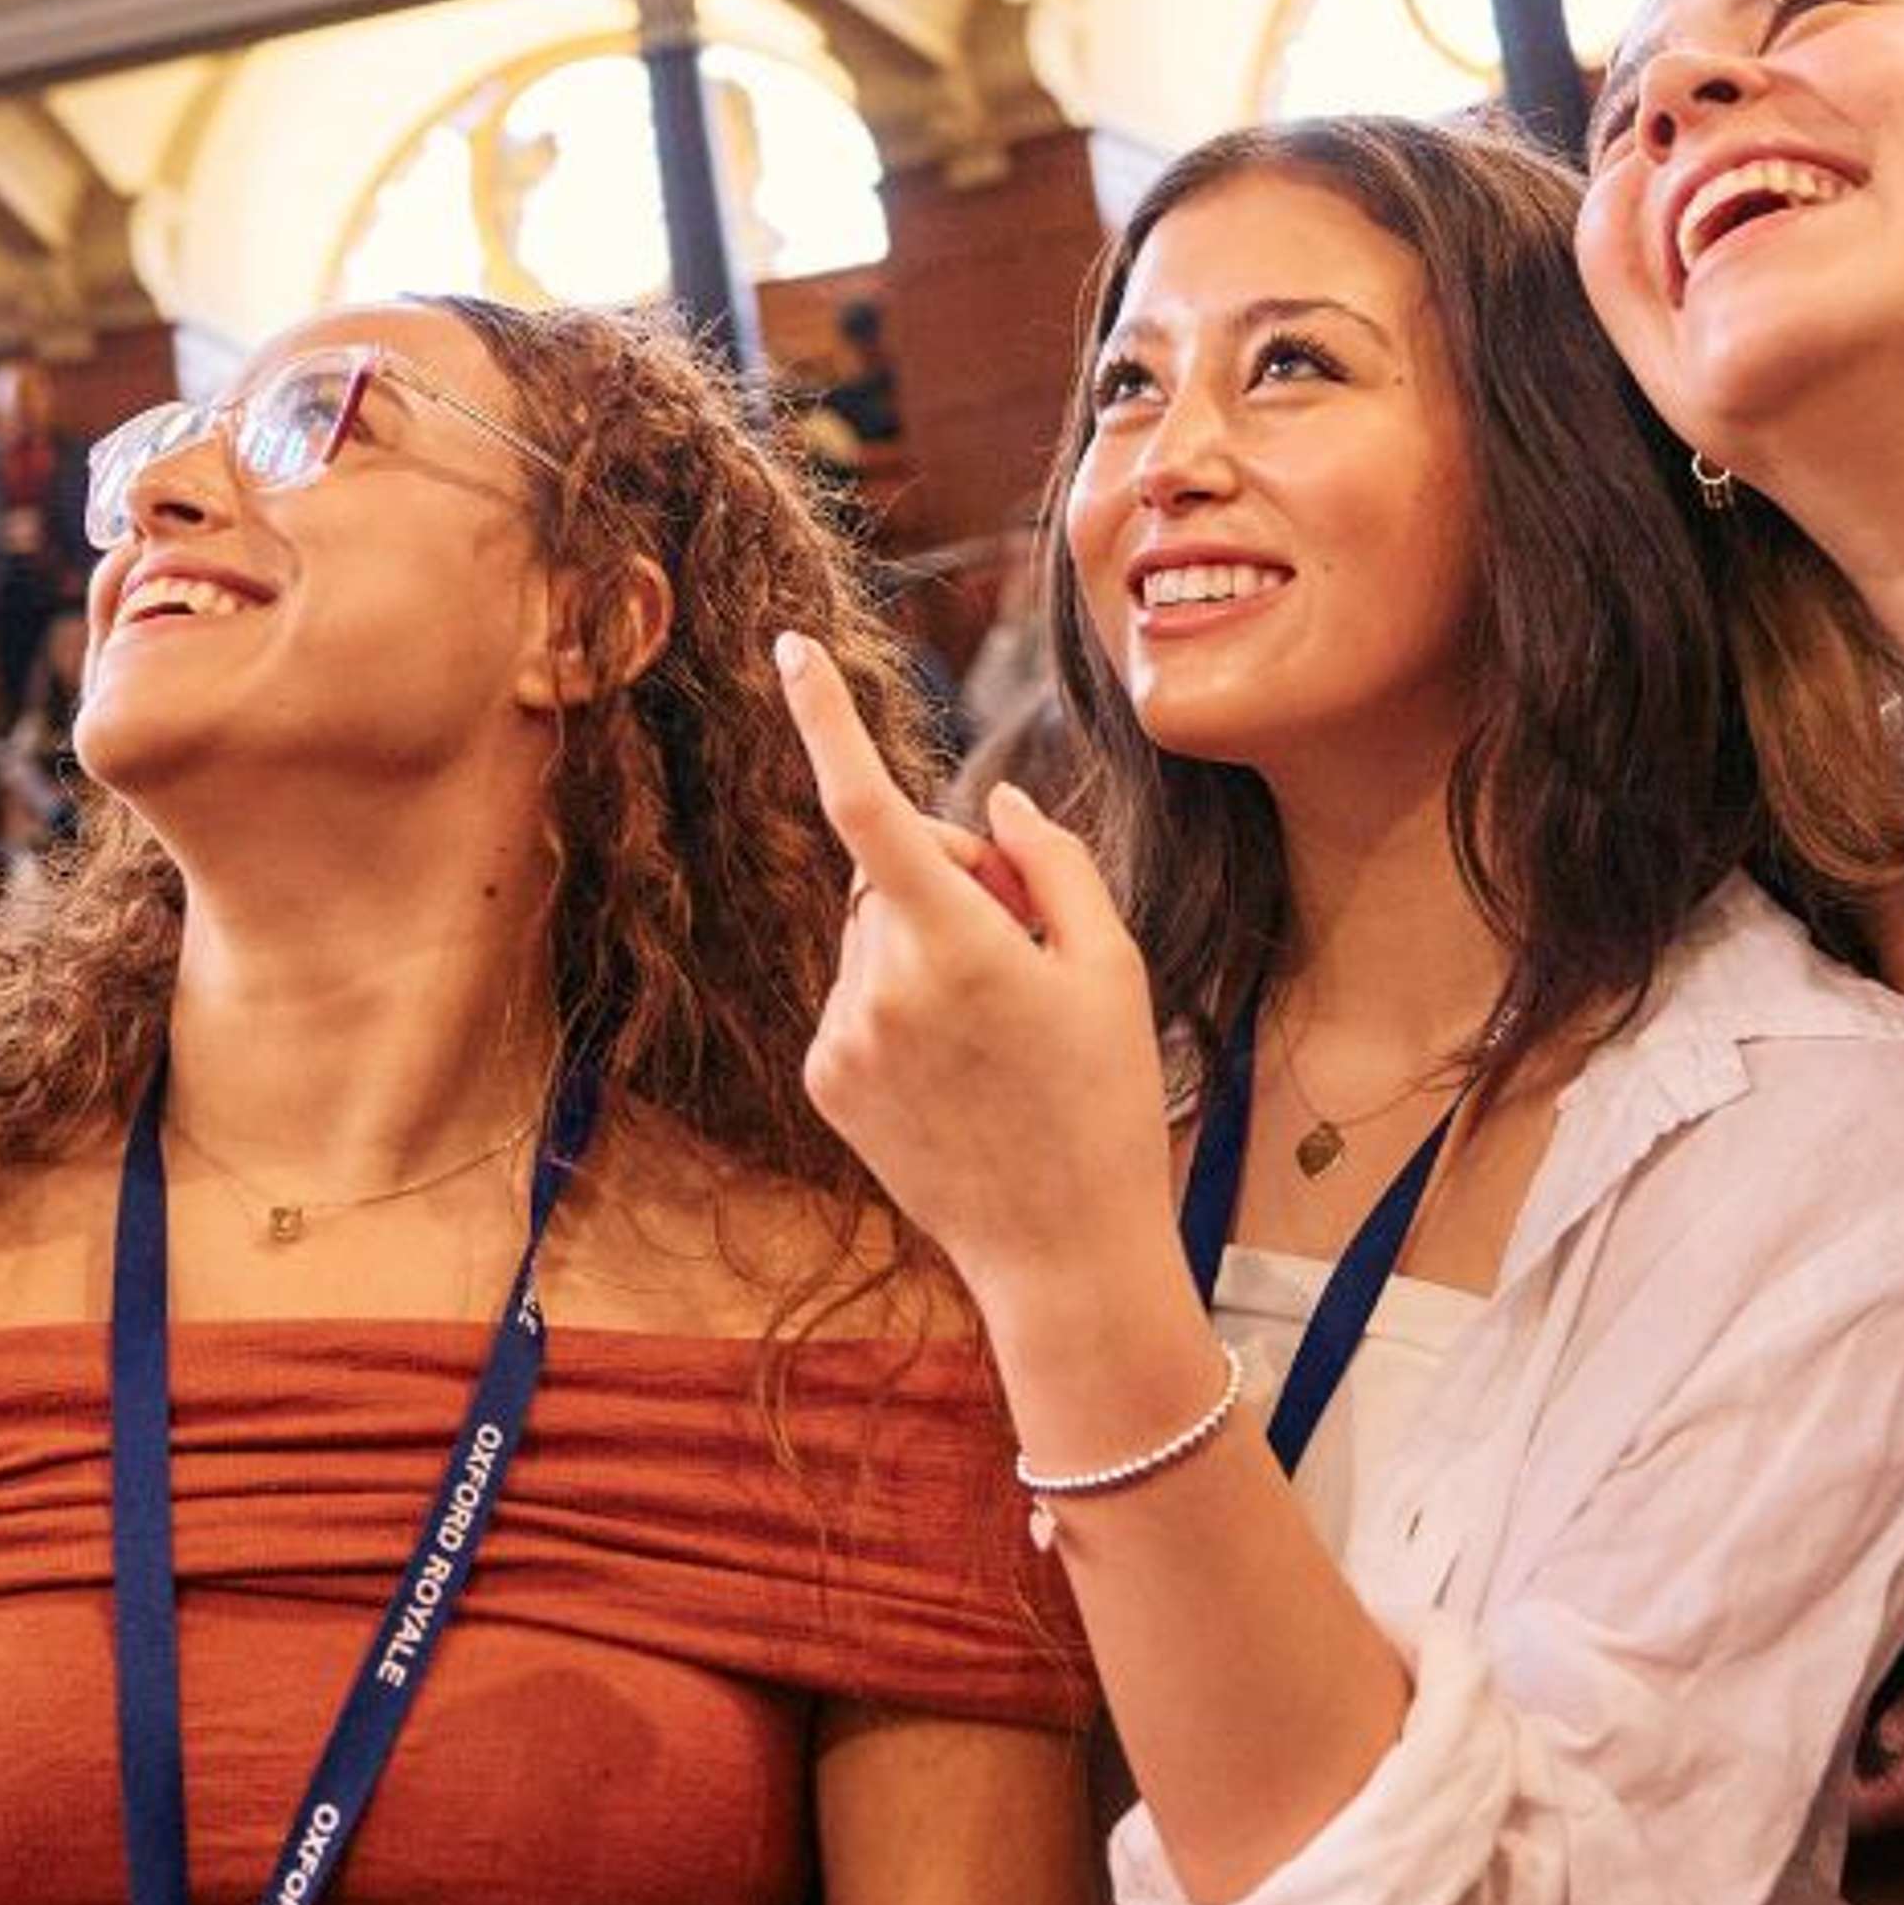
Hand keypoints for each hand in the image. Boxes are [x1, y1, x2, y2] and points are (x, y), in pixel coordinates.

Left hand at [779, 633, 1183, 1322]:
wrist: (1061, 1254)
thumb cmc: (1105, 1101)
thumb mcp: (1113, 966)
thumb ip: (1052, 864)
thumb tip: (996, 801)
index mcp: (955, 946)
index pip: (869, 807)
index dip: (827, 720)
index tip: (790, 650)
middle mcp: (879, 987)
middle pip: (890, 866)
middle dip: (947, 871)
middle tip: (1023, 937)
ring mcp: (842, 1038)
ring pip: (870, 929)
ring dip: (923, 938)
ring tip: (997, 1019)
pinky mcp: (826, 1078)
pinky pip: (855, 990)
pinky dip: (898, 994)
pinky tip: (958, 1061)